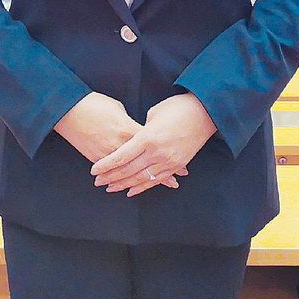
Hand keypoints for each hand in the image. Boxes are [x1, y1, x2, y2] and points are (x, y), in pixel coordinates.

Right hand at [54, 92, 182, 191]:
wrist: (69, 110)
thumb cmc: (94, 104)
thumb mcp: (117, 108)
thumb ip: (130, 122)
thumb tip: (138, 129)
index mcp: (128, 130)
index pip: (152, 145)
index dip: (165, 152)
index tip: (178, 160)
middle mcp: (120, 146)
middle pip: (145, 163)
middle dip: (160, 172)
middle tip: (175, 181)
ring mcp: (109, 154)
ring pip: (130, 172)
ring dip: (144, 180)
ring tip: (156, 186)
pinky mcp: (97, 159)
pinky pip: (114, 173)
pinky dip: (124, 180)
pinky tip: (131, 187)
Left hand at [91, 93, 214, 196]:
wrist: (204, 113)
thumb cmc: (177, 107)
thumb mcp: (154, 114)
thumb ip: (141, 129)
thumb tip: (134, 138)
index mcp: (148, 137)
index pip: (122, 155)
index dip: (106, 164)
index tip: (94, 170)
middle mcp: (156, 153)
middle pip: (128, 170)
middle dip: (111, 177)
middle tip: (97, 182)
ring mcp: (167, 161)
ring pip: (141, 178)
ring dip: (124, 185)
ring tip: (110, 188)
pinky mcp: (176, 165)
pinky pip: (156, 180)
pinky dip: (142, 187)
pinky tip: (131, 191)